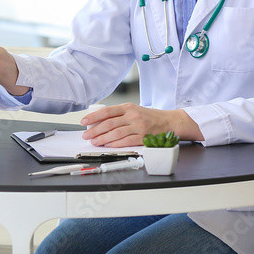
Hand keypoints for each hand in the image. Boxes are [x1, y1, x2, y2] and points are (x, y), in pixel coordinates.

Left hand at [80, 103, 195, 147]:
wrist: (169, 122)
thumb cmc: (149, 117)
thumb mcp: (133, 110)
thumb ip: (119, 115)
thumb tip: (99, 122)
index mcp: (127, 107)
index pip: (107, 111)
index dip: (94, 117)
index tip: (84, 122)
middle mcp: (132, 116)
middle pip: (109, 123)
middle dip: (95, 130)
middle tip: (86, 135)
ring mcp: (138, 126)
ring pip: (116, 133)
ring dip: (103, 139)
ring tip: (94, 142)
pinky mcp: (144, 136)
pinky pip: (127, 141)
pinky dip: (116, 144)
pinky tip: (108, 146)